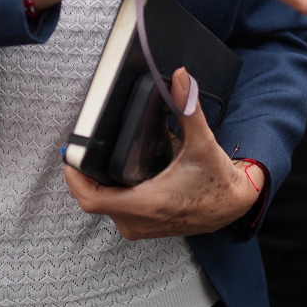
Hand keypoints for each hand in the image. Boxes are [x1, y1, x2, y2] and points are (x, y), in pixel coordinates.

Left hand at [63, 69, 262, 238]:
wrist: (234, 206)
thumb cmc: (218, 181)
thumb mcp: (202, 144)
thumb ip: (188, 109)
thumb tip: (180, 79)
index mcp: (147, 203)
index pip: (91, 199)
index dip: (74, 178)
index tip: (71, 156)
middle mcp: (139, 221)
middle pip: (92, 199)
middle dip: (85, 175)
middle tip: (83, 148)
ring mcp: (139, 227)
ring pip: (102, 205)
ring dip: (96, 184)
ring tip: (96, 158)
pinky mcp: (143, 226)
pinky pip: (114, 210)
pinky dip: (109, 192)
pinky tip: (114, 174)